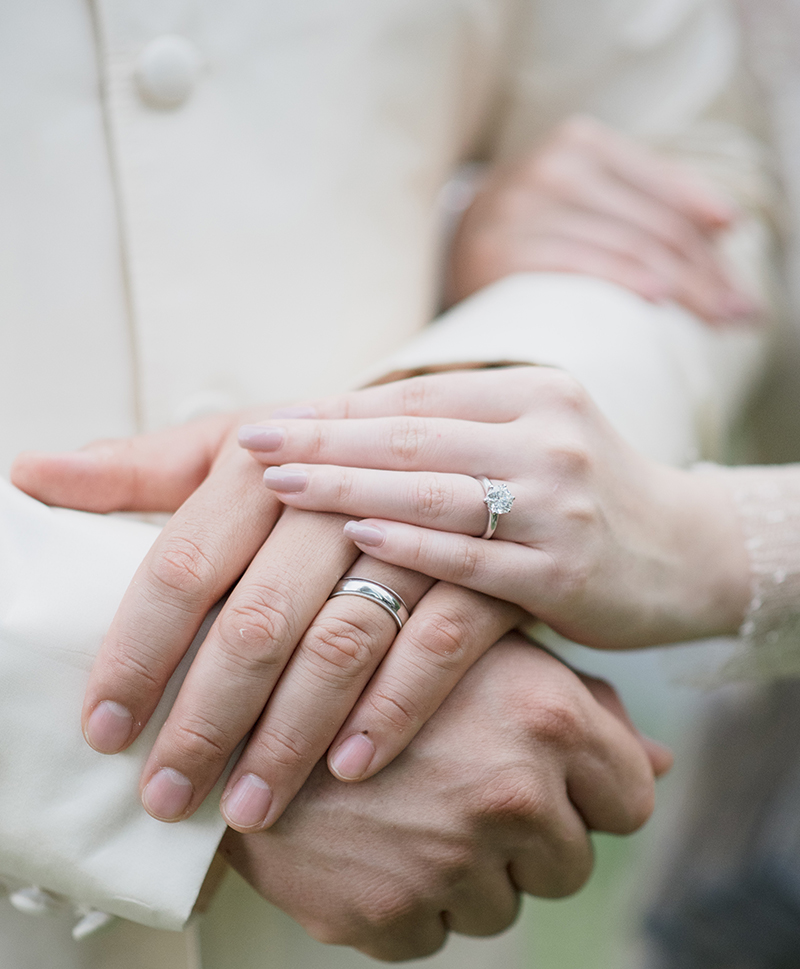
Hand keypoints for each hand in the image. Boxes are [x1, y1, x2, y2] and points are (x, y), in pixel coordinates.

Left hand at [11, 411, 521, 829]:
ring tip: (248, 806)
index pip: (182, 565)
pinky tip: (351, 767)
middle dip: (206, 717)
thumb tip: (30, 473)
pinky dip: (394, 707)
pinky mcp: (478, 567)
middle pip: (258, 618)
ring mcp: (411, 530)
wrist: (432, 444)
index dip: (138, 653)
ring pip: (344, 641)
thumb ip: (137, 469)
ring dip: (292, 732)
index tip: (105, 728)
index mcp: (259, 458)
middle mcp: (334, 490)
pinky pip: (439, 644)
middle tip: (168, 795)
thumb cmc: (309, 460)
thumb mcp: (226, 450)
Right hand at [221, 635, 670, 961]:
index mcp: (547, 719)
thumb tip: (658, 763)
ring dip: (466, 870)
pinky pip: (433, 933)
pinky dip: (409, 899)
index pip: (630, 797)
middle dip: (528, 834)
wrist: (241, 694)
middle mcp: (510, 793)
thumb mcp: (483, 649)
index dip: (591, 792)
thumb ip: (579, 703)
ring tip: (406, 804)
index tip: (545, 778)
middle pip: (570, 860)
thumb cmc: (377, 656)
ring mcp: (448, 861)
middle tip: (456, 786)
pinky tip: (370, 837)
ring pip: (503, 905)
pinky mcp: (386, 914)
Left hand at [240, 367, 751, 649]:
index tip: (266, 420)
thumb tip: (335, 428)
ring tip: (277, 487)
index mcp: (532, 393)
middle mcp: (548, 436)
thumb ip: (452, 430)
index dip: (336, 410)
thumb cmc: (582, 496)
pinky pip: (472, 556)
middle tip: (250, 444)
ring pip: (435, 489)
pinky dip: (411, 544)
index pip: (414, 396)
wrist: (688, 554)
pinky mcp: (566, 571)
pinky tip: (356, 536)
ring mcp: (560, 503)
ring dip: (348, 486)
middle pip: (414, 436)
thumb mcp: (532, 439)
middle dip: (323, 441)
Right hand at [446, 115, 758, 324]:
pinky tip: (657, 299)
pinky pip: (580, 266)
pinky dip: (625, 281)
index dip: (711, 238)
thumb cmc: (529, 238)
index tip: (739, 285)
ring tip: (715, 320)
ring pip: (627, 245)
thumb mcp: (585, 205)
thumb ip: (647, 206)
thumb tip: (728, 228)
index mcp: (578, 145)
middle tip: (737, 313)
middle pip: (653, 225)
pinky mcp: (500, 250)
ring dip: (682, 286)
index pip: (665, 193)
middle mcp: (549, 166)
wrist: (441, 256)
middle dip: (705, 273)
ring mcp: (521, 206)